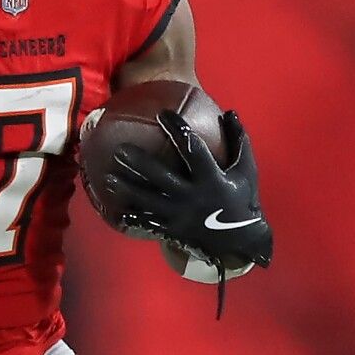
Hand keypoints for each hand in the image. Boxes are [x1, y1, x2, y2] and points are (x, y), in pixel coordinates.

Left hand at [103, 109, 272, 268]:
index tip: (163, 113)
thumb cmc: (242, 199)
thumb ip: (238, 141)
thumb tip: (229, 113)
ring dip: (127, 189)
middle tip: (119, 149)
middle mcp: (193, 197)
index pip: (193, 150)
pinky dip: (132, 215)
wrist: (240, 242)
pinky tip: (114, 207)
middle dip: (139, 163)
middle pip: (161, 177)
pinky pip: (148, 221)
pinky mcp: (172, 229)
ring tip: (108, 177)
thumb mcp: (246, 170)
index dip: (178, 130)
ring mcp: (180, 215)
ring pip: (148, 200)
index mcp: (212, 179)